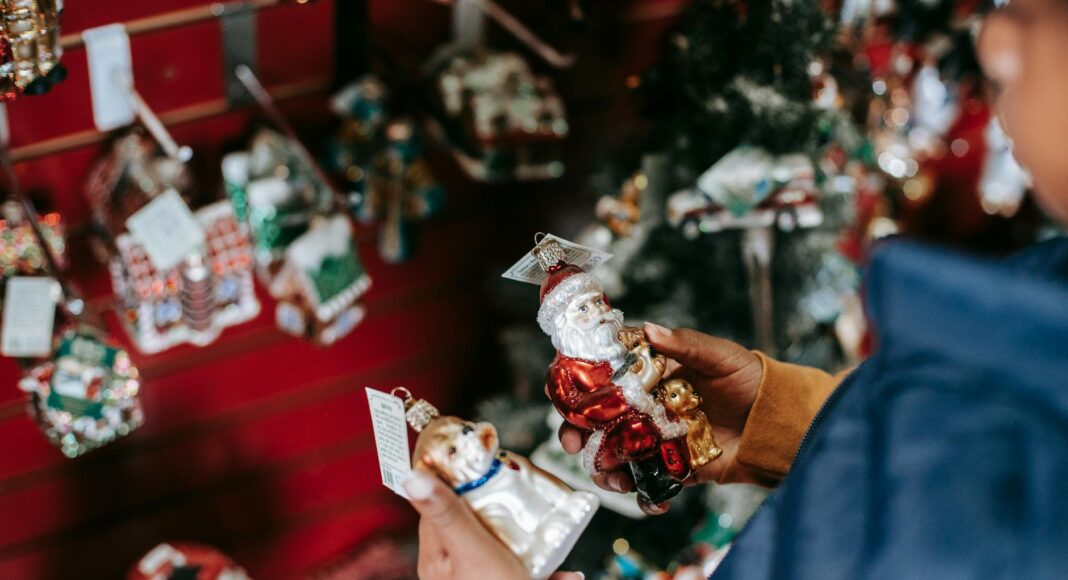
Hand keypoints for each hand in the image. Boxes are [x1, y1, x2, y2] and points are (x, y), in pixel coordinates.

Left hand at [404, 469, 584, 579]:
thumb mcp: (470, 551)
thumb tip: (411, 473)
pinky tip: (568, 576)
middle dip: (507, 506)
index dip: (462, 475)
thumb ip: (448, 513)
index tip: (485, 453)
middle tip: (529, 488)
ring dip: (533, 539)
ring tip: (554, 527)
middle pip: (480, 521)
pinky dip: (550, 573)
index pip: (443, 502)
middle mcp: (458, 570)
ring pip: (509, 550)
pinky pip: (530, 574)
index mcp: (438, 556)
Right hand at [557, 323, 762, 513]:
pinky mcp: (673, 467)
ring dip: (604, 468)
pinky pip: (648, 483)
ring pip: (614, 453)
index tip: (562, 390)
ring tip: (612, 478)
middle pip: (597, 418)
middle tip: (571, 442)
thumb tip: (651, 329)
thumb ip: (685, 344)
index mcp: (649, 374)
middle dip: (576, 431)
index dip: (577, 382)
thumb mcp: (720, 355)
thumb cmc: (748, 379)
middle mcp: (645, 406)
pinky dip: (643, 496)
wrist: (779, 423)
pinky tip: (649, 499)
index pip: (603, 374)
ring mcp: (656, 438)